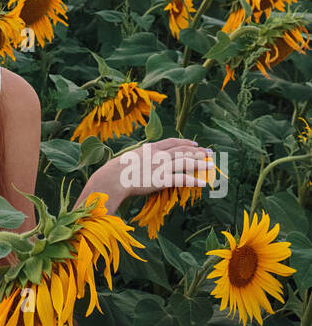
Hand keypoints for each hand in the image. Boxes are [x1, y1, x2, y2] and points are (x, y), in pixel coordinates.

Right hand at [82, 138, 216, 214]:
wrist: (114, 177)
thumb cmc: (118, 169)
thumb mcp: (131, 157)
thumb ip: (142, 155)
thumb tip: (144, 155)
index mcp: (151, 148)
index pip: (173, 142)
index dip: (185, 142)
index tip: (195, 143)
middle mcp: (159, 155)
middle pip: (183, 150)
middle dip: (198, 151)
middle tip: (209, 152)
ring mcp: (161, 166)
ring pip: (186, 162)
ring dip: (200, 164)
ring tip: (210, 165)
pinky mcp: (162, 179)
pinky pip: (182, 179)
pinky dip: (193, 180)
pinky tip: (203, 183)